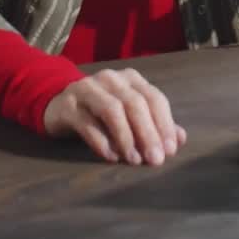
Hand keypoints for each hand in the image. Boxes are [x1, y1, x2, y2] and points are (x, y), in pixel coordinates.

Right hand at [43, 67, 186, 164]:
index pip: (154, 97)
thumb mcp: (128, 113)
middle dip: (148, 132)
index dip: (164, 123)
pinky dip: (101, 140)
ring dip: (126, 136)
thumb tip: (180, 138)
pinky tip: (111, 156)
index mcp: (130, 78)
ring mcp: (88, 89)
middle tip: (155, 160)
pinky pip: (87, 122)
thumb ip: (153, 123)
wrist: (58, 104)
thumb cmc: (100, 111)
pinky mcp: (68, 105)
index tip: (171, 150)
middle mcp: (111, 79)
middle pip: (135, 103)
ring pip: (111, 109)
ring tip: (134, 160)